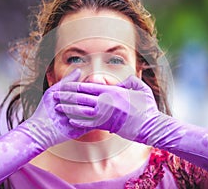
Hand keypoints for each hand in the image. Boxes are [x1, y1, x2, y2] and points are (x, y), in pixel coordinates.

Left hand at [17, 68, 88, 149]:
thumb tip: (79, 69)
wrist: (40, 129)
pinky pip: (90, 123)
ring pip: (91, 111)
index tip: (81, 88)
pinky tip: (72, 118)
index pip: (85, 91)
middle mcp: (80, 109)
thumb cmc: (45, 110)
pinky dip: (83, 120)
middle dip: (82, 100)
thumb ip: (67, 81)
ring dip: (81, 110)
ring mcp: (82, 120)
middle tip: (74, 101)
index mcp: (75, 100)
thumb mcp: (55, 91)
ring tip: (69, 111)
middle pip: (90, 101)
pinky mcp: (82, 129)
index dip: (84, 89)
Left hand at [54, 75, 168, 143]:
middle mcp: (108, 101)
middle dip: (68, 95)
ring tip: (58, 106)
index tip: (65, 84)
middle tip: (56, 94)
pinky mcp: (108, 126)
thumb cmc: (148, 108)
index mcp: (114, 91)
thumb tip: (122, 80)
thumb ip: (131, 81)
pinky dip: (78, 121)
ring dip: (69, 107)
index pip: (90, 86)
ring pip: (83, 110)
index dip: (76, 85)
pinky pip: (89, 123)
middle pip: (83, 97)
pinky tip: (70, 119)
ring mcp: (107, 114)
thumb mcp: (142, 90)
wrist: (152, 127)